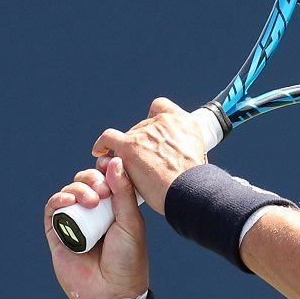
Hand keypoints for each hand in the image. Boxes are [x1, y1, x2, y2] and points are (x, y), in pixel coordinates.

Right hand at [44, 157, 149, 298]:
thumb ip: (123, 192)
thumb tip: (115, 161)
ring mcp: (75, 222)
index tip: (110, 165)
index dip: (105, 169)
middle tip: (102, 191)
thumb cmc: (127, 259)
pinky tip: (68, 201)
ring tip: (90, 201)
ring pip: (69, 191)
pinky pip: (52, 210)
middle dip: (91, 178)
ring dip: (77, 188)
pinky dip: (58, 199)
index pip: (105, 179)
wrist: (112, 292)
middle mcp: (94, 212)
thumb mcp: (131, 222)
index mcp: (114, 208)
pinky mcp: (58, 233)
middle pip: (85, 181)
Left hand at [91, 98, 206, 214]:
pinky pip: (108, 139)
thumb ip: (184, 151)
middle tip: (141, 163)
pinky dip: (102, 145)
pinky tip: (100, 152)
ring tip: (126, 168)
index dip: (154, 121)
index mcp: (184, 122)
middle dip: (140, 143)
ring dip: (124, 151)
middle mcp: (164, 122)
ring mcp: (145, 132)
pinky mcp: (129, 146)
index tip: (153, 135)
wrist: (191, 190)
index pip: (162, 108)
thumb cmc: (196, 183)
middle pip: (142, 127)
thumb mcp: (199, 157)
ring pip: (126, 137)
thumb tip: (175, 159)